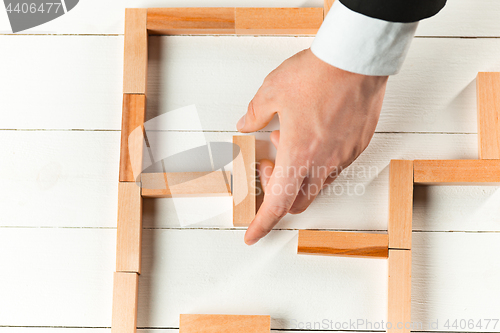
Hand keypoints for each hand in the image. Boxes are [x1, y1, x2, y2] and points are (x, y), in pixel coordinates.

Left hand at [237, 48, 387, 244]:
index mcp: (299, 155)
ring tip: (290, 140)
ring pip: (318, 185)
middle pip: (299, 201)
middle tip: (267, 167)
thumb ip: (255, 114)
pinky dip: (318, 162)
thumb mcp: (271, 91)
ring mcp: (344, 156)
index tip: (251, 235)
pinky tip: (312, 134)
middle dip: (279, 196)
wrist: (356, 59)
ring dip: (299, 176)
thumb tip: (246, 124)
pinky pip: (335, 167)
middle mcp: (324, 163)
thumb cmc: (316, 74)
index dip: (262, 223)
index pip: (277, 204)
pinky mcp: (358, 146)